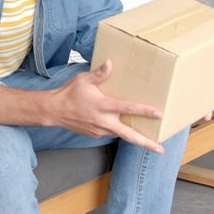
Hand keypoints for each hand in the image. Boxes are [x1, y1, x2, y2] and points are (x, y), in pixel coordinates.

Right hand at [48, 59, 165, 152]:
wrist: (53, 111)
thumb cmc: (69, 93)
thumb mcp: (84, 80)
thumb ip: (100, 73)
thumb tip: (110, 63)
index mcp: (103, 106)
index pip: (128, 109)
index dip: (144, 111)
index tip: (159, 114)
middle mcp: (103, 121)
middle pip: (129, 136)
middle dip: (146, 143)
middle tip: (160, 149)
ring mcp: (99, 130)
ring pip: (120, 134)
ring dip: (134, 136)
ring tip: (149, 139)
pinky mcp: (95, 134)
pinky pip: (110, 132)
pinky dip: (117, 130)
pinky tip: (120, 125)